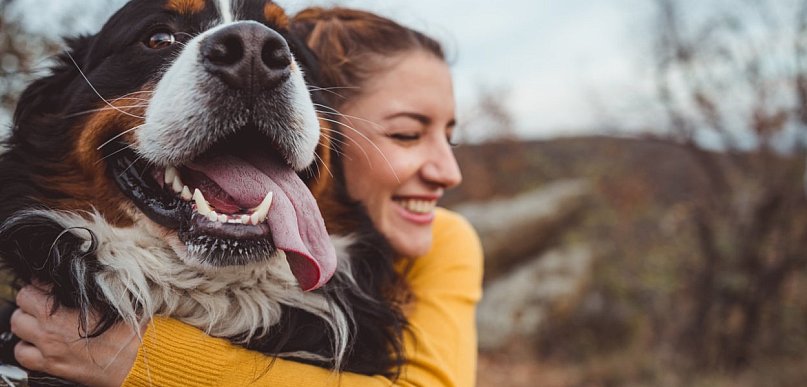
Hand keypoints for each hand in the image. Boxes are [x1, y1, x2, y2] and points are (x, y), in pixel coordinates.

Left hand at [10, 285, 142, 386]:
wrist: (136, 360)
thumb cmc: (128, 331)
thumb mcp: (111, 300)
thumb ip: (88, 288)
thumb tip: (77, 277)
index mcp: (60, 313)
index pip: (31, 289)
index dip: (41, 284)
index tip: (51, 285)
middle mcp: (49, 332)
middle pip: (21, 307)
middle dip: (31, 301)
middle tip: (45, 300)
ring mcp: (48, 350)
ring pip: (18, 330)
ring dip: (27, 323)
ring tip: (42, 320)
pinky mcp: (52, 366)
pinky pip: (23, 355)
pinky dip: (27, 347)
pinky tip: (41, 342)